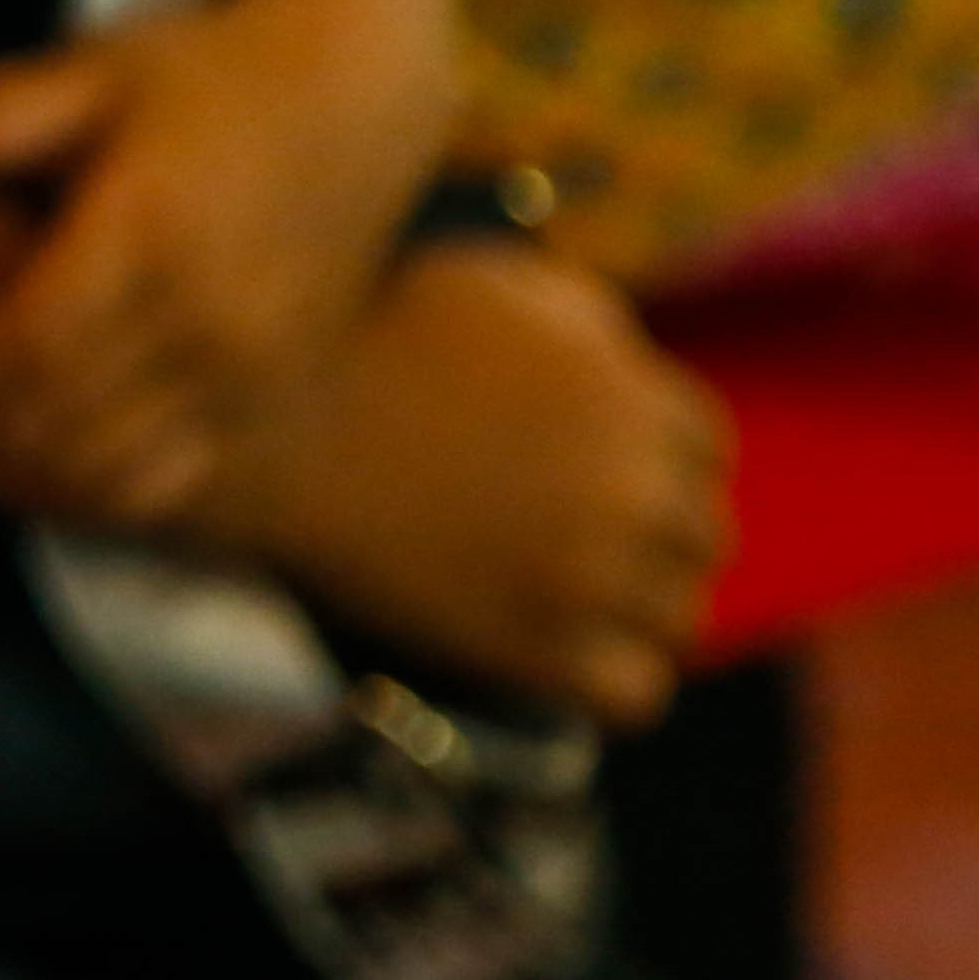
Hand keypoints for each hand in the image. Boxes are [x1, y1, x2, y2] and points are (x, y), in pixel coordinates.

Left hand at [0, 0, 421, 533]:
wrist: (365, 87)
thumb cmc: (216, 68)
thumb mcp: (100, 71)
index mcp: (155, 234)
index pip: (20, 346)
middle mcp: (213, 322)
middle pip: (55, 422)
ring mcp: (256, 375)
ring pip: (110, 472)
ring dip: (7, 478)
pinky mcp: (281, 401)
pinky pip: (172, 484)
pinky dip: (86, 493)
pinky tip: (20, 469)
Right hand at [195, 239, 727, 725]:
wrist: (272, 431)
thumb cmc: (370, 336)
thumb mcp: (491, 284)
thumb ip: (583, 316)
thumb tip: (630, 354)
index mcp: (631, 399)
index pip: (706, 451)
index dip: (659, 460)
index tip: (610, 473)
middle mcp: (633, 491)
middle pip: (704, 537)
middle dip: (656, 535)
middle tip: (588, 539)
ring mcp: (590, 578)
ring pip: (679, 619)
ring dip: (640, 611)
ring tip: (578, 601)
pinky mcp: (538, 651)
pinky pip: (636, 695)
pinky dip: (612, 681)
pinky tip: (565, 659)